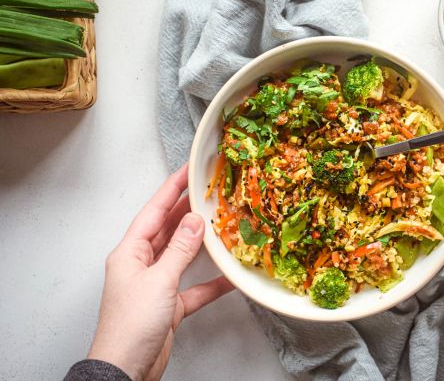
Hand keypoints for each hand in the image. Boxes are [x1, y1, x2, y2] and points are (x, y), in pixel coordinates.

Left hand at [88, 165, 233, 379]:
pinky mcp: (169, 306)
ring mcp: (156, 285)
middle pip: (167, 229)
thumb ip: (180, 250)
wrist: (126, 369)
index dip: (172, 188)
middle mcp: (141, 264)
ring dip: (200, 241)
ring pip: (181, 255)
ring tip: (220, 221)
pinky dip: (212, 281)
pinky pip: (194, 286)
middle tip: (209, 190)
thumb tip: (195, 221)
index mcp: (130, 253)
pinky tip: (230, 275)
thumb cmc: (131, 325)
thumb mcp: (159, 282)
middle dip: (187, 209)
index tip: (189, 169)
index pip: (154, 211)